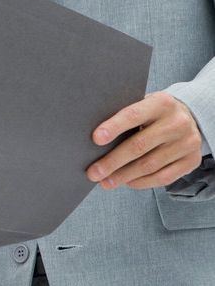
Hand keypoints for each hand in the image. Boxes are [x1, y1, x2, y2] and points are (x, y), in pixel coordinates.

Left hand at [87, 91, 202, 189]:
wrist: (189, 119)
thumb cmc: (154, 115)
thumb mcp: (143, 106)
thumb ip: (125, 118)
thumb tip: (95, 141)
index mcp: (162, 103)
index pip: (133, 115)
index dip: (114, 127)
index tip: (96, 139)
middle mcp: (177, 122)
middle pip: (139, 146)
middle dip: (112, 162)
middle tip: (93, 173)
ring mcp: (187, 142)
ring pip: (149, 165)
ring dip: (123, 176)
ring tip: (105, 182)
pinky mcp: (191, 161)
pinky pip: (162, 177)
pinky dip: (141, 182)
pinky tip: (127, 182)